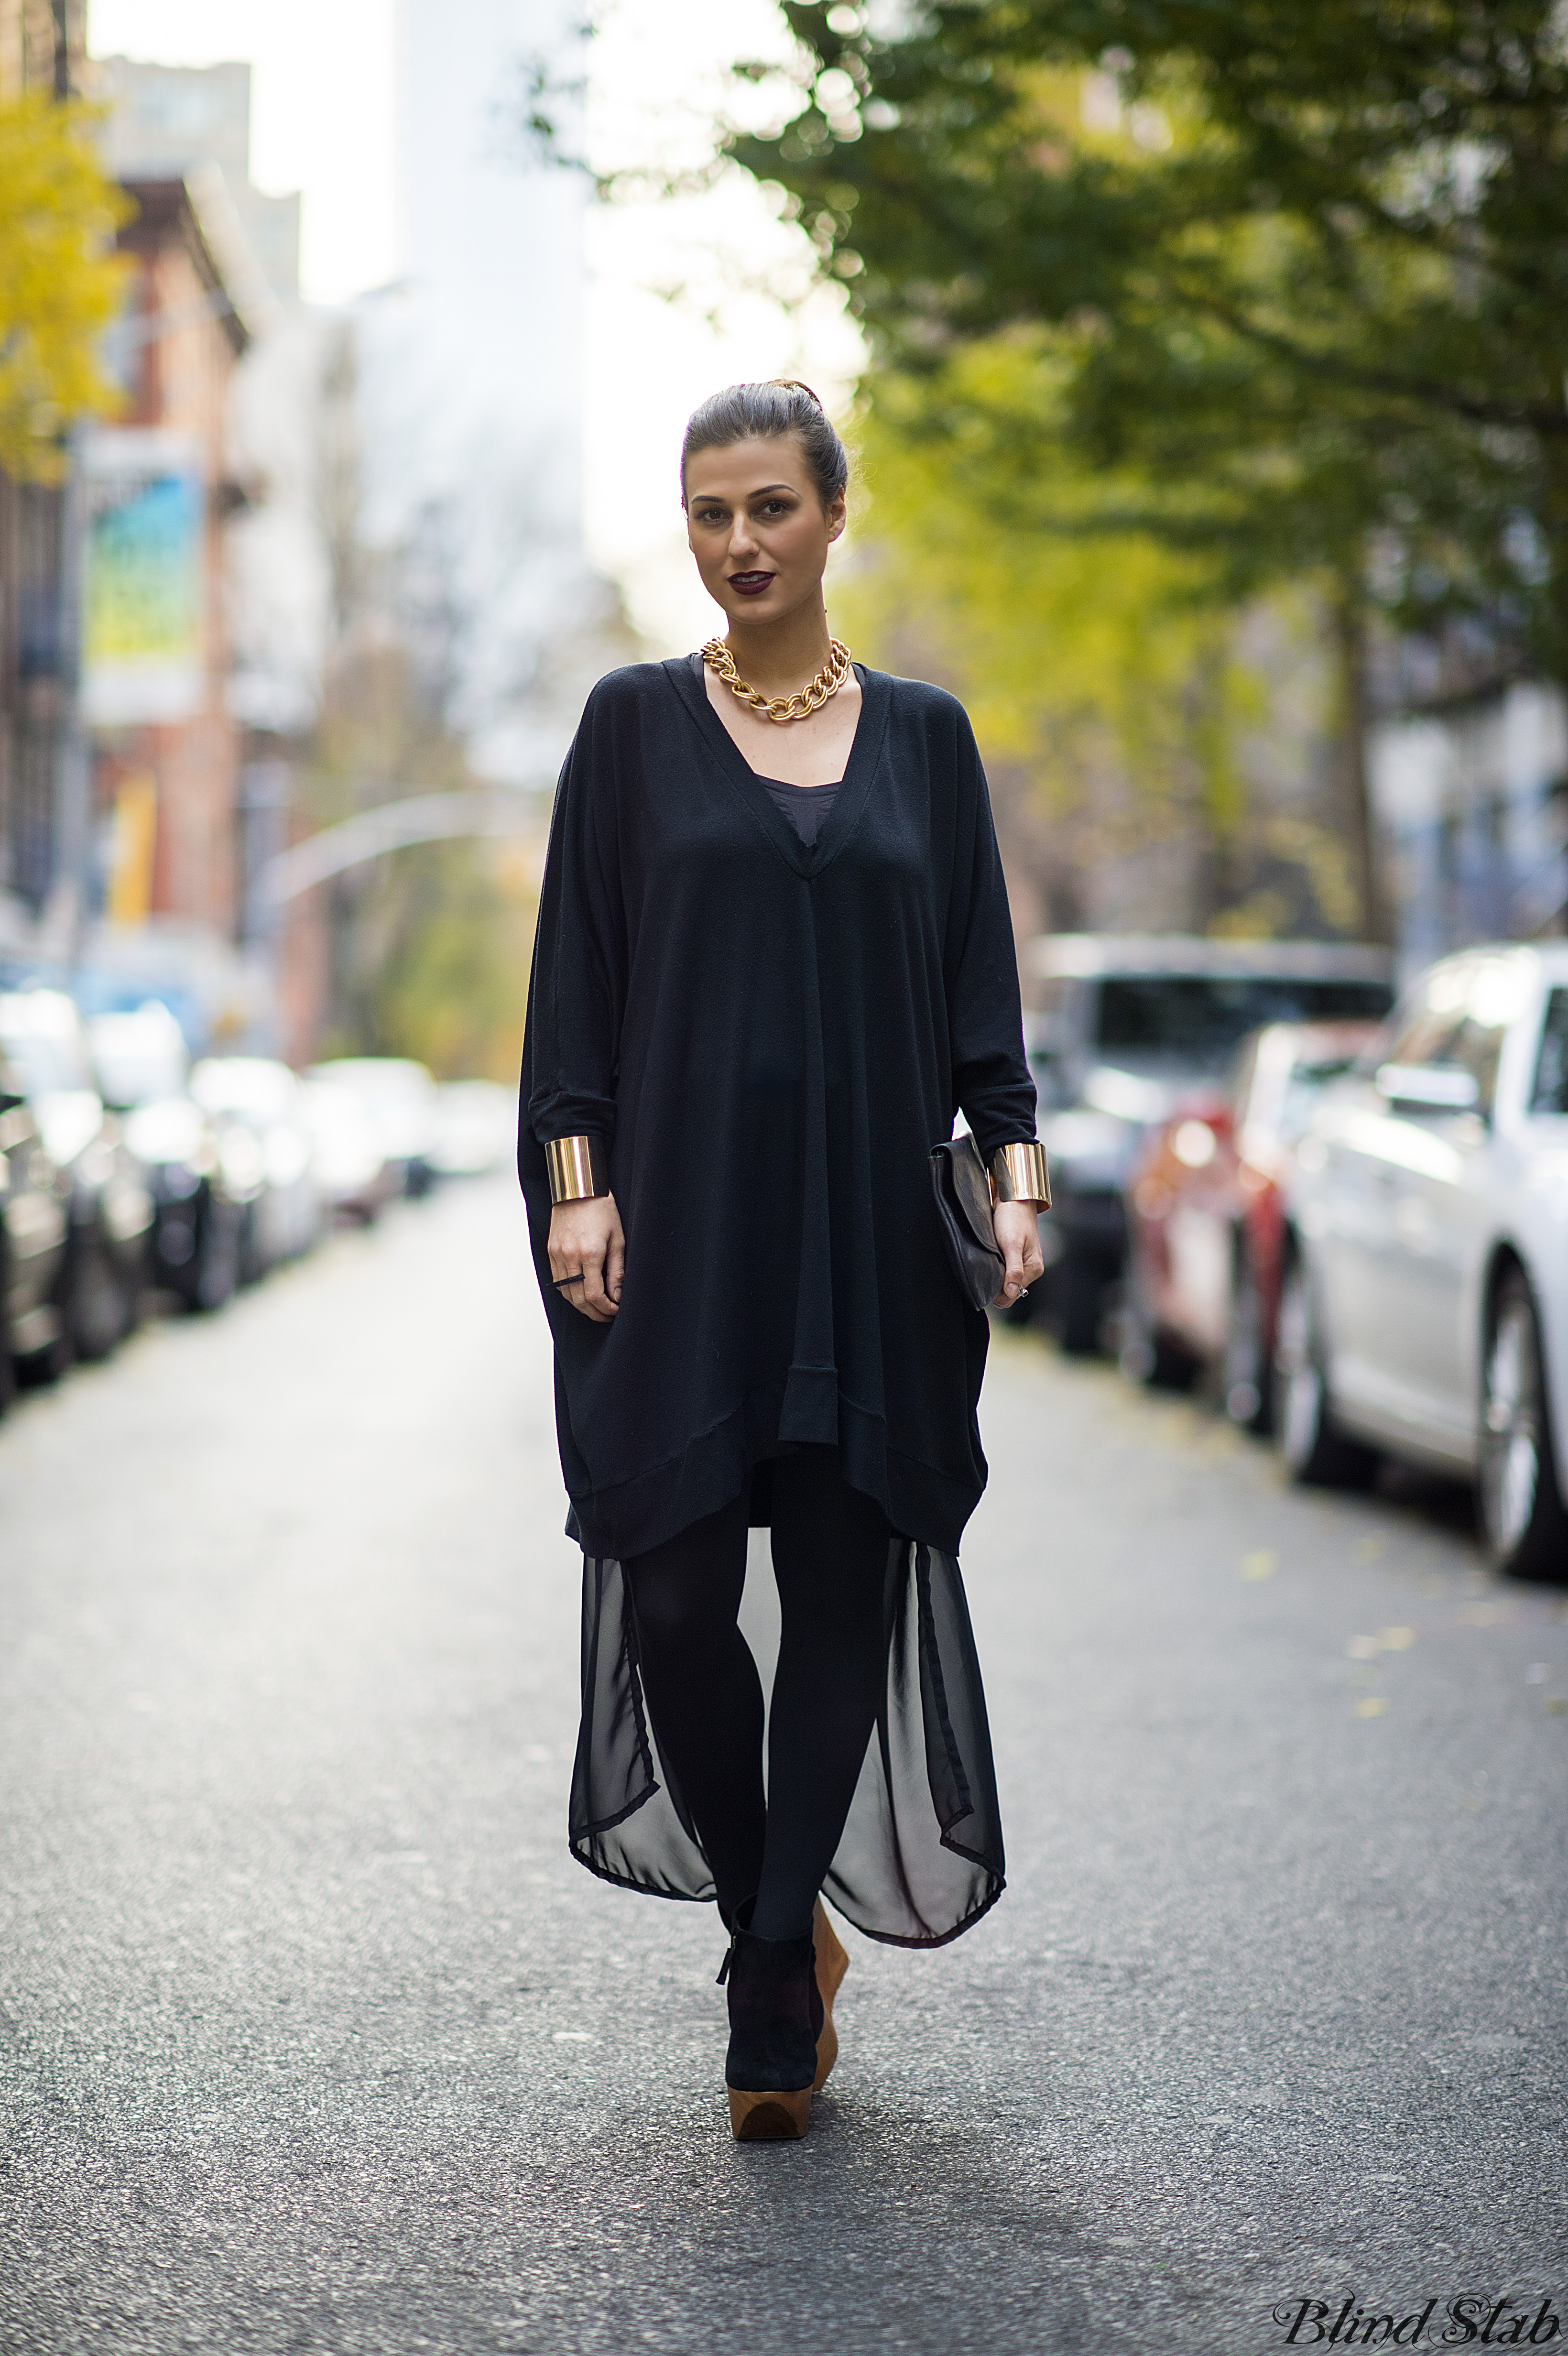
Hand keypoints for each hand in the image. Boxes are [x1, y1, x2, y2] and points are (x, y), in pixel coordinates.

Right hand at [548, 1193, 624, 1322]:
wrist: (578, 1188)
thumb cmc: (602, 1209)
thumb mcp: (618, 1239)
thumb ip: (617, 1271)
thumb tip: (617, 1296)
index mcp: (590, 1253)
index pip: (594, 1295)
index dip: (605, 1308)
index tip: (616, 1310)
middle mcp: (569, 1256)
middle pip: (578, 1299)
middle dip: (594, 1312)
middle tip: (607, 1315)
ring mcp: (557, 1254)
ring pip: (566, 1292)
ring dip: (581, 1305)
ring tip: (596, 1308)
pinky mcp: (550, 1250)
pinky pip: (557, 1280)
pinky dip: (569, 1292)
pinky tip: (581, 1293)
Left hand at [992, 1198, 1044, 1308]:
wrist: (1014, 1199)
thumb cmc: (1013, 1218)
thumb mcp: (1011, 1244)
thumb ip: (1013, 1270)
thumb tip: (1012, 1293)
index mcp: (1033, 1269)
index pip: (1012, 1296)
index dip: (997, 1293)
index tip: (985, 1281)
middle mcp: (1031, 1269)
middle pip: (1009, 1291)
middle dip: (996, 1286)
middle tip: (985, 1269)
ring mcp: (1024, 1264)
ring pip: (1006, 1282)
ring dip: (996, 1277)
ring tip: (989, 1261)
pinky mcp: (1017, 1258)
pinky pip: (1006, 1272)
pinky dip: (997, 1269)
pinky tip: (992, 1259)